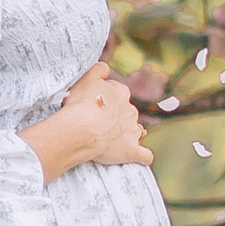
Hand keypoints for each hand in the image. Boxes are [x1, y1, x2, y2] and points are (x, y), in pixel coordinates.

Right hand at [24, 61, 152, 183]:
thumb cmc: (80, 104)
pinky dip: (142, 156)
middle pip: (125, 112)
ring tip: (112, 139)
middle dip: (114, 117)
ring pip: (135, 130)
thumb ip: (98, 69)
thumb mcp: (85, 78)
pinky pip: (144, 155)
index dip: (103, 100)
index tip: (92, 106)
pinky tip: (138, 157)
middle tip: (95, 123)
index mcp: (121, 93)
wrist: (80, 130)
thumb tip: (105, 68)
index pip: (115, 93)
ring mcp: (133, 131)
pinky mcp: (131, 150)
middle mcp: (131, 110)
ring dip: (127, 133)